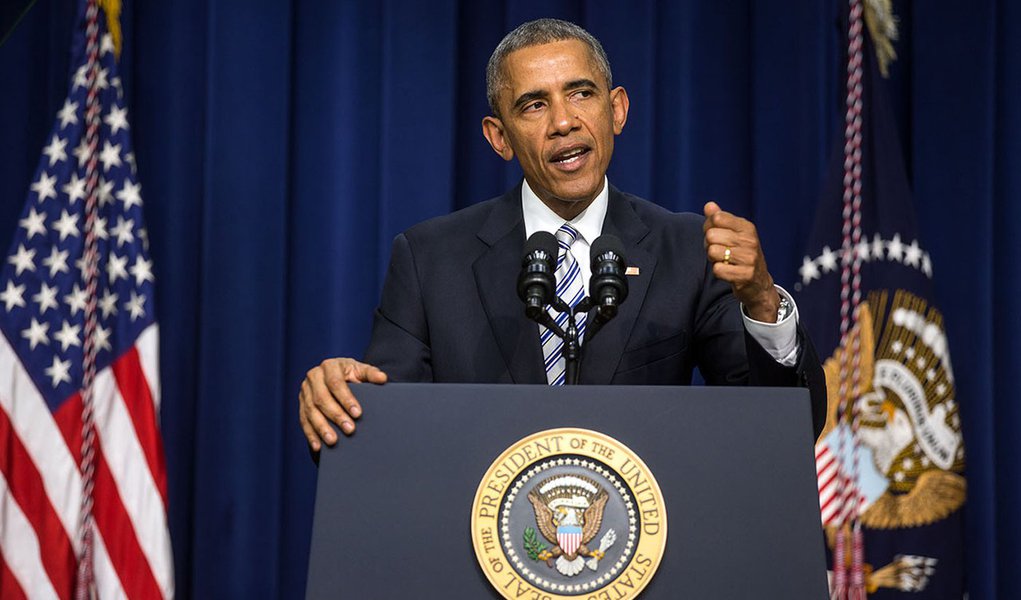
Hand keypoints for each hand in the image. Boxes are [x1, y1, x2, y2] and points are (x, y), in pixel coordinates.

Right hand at [298, 357, 386, 450]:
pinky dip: (310, 434)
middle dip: (336, 415)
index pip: (335, 383)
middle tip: (350, 430)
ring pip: (311, 411)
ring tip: (333, 441)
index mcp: (329, 366)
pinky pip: (303, 420)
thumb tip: (382, 379)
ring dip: (322, 427)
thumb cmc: (351, 374)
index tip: (357, 413)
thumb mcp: (361, 370)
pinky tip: (318, 445)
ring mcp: (305, 391)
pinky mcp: (301, 404)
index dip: (346, 399)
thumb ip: (371, 374)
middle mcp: (314, 376)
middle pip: (322, 398)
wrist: (337, 375)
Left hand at [702, 202, 779, 321]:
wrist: (758, 282)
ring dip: (713, 258)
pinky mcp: (745, 275)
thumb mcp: (733, 234)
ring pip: (713, 251)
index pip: (717, 218)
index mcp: (746, 227)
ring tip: (724, 261)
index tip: (717, 235)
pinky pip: (717, 269)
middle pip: (711, 235)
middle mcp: (750, 240)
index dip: (709, 227)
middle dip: (709, 244)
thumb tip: (709, 205)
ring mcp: (749, 258)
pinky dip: (719, 272)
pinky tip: (728, 271)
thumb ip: (720, 219)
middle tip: (720, 251)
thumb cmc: (741, 254)